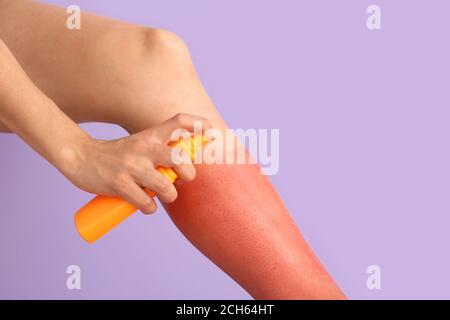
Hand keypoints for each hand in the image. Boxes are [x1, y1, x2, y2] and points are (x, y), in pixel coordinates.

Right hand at [61, 113, 210, 213]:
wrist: (80, 157)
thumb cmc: (117, 154)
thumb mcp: (140, 143)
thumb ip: (161, 148)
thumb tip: (187, 166)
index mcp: (150, 135)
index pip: (179, 121)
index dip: (199, 125)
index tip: (210, 134)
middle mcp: (143, 148)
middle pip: (180, 160)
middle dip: (188, 174)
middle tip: (182, 179)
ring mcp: (131, 166)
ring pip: (166, 187)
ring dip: (170, 196)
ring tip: (162, 195)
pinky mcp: (119, 184)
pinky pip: (147, 203)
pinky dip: (150, 208)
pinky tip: (146, 204)